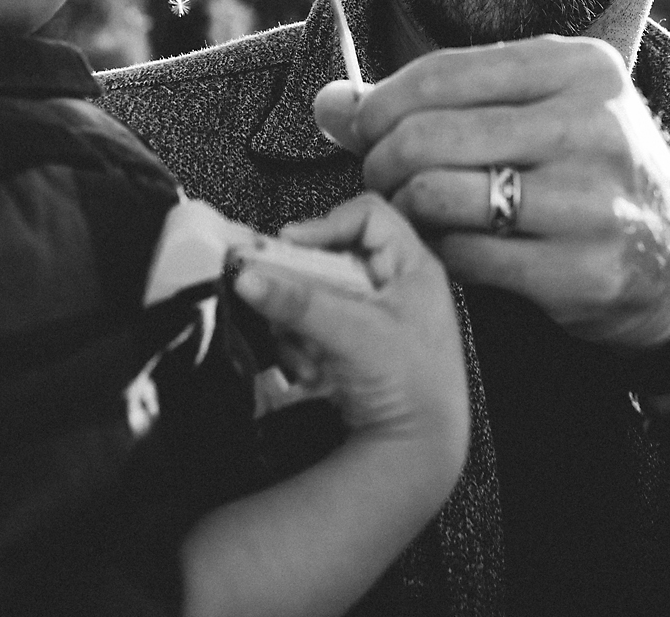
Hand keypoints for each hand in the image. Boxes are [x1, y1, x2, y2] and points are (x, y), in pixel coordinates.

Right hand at [233, 194, 468, 465]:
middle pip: (328, 259)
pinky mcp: (349, 348)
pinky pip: (308, 330)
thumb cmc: (416, 391)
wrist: (415, 453)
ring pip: (312, 297)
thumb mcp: (354, 332)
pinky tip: (309, 371)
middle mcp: (393, 287)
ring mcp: (370, 319)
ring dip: (297, 325)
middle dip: (301, 289)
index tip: (290, 246)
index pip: (366, 216)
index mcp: (412, 267)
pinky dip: (301, 349)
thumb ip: (299, 301)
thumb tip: (252, 274)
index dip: (326, 225)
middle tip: (279, 299)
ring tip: (306, 352)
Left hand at [314, 36, 669, 351]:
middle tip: (382, 179)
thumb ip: (432, 100)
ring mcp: (590, 200)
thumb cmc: (584, 172)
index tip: (363, 129)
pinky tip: (452, 246)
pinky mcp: (581, 270)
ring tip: (410, 211)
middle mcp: (592, 125)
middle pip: (430, 136)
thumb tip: (330, 102)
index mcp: (579, 67)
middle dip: (382, 162)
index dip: (381, 104)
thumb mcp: (532, 113)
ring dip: (403, 210)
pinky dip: (442, 252)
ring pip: (438, 196)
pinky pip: (465, 255)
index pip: (441, 74)